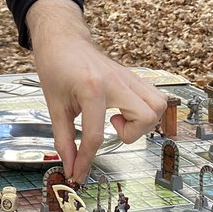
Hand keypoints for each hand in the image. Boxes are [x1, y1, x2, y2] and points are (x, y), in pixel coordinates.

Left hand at [26, 0, 167, 182]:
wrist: (63, 39)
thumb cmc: (55, 66)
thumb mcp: (54, 105)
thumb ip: (63, 138)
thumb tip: (70, 165)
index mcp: (92, 88)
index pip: (95, 135)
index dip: (86, 160)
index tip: (79, 172)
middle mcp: (116, 81)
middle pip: (146, 116)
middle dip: (131, 134)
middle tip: (113, 130)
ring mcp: (128, 77)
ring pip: (158, 104)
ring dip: (143, 122)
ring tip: (120, 120)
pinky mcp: (132, 77)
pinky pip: (154, 96)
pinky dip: (146, 109)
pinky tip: (124, 110)